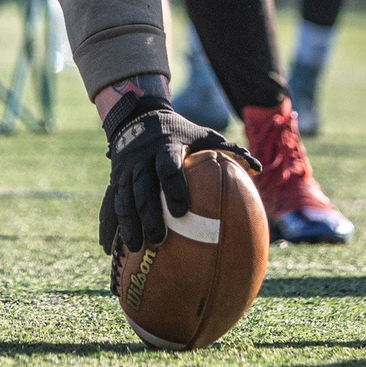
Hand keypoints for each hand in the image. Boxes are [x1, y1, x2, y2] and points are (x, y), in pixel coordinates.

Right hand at [100, 92, 258, 253]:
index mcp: (166, 147)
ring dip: (128, 223)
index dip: (173, 188)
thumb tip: (258, 168)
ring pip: (123, 197)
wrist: (138, 117)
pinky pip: (109, 203)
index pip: (168, 168)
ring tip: (135, 247)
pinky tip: (109, 249)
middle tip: (158, 239)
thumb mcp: (203, 134)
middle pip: (142, 187)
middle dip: (148, 214)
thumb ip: (230, 150)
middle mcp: (141, 159)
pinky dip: (107, 226)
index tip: (180, 211)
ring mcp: (124, 170)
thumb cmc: (180, 133)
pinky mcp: (114, 179)